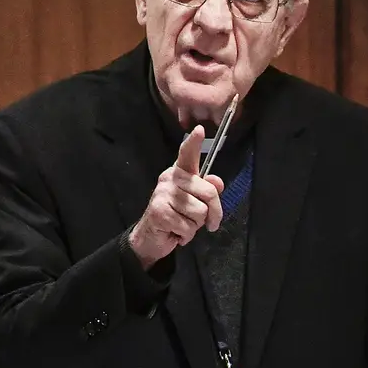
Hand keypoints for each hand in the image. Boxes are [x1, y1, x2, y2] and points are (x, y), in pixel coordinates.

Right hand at [128, 125, 224, 268]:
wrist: (151, 238)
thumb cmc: (176, 217)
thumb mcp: (195, 203)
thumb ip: (207, 191)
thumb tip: (217, 182)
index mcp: (179, 174)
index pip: (187, 154)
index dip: (194, 143)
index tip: (199, 129)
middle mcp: (169, 179)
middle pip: (209, 192)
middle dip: (213, 212)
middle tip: (207, 222)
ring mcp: (162, 194)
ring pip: (200, 212)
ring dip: (196, 226)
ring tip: (184, 225)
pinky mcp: (159, 211)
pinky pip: (188, 226)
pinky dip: (186, 236)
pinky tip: (175, 232)